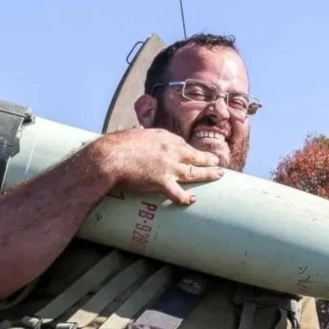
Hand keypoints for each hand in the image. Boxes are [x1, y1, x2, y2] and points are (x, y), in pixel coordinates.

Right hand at [87, 127, 225, 205]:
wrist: (109, 157)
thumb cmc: (115, 145)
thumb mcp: (130, 134)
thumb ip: (137, 133)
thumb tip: (135, 128)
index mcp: (161, 137)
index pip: (180, 143)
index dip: (189, 149)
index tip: (193, 153)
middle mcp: (169, 150)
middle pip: (193, 155)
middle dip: (207, 159)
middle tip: (217, 162)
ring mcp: (168, 166)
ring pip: (193, 172)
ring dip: (208, 174)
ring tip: (218, 175)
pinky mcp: (161, 181)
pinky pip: (178, 193)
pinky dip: (186, 198)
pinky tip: (193, 200)